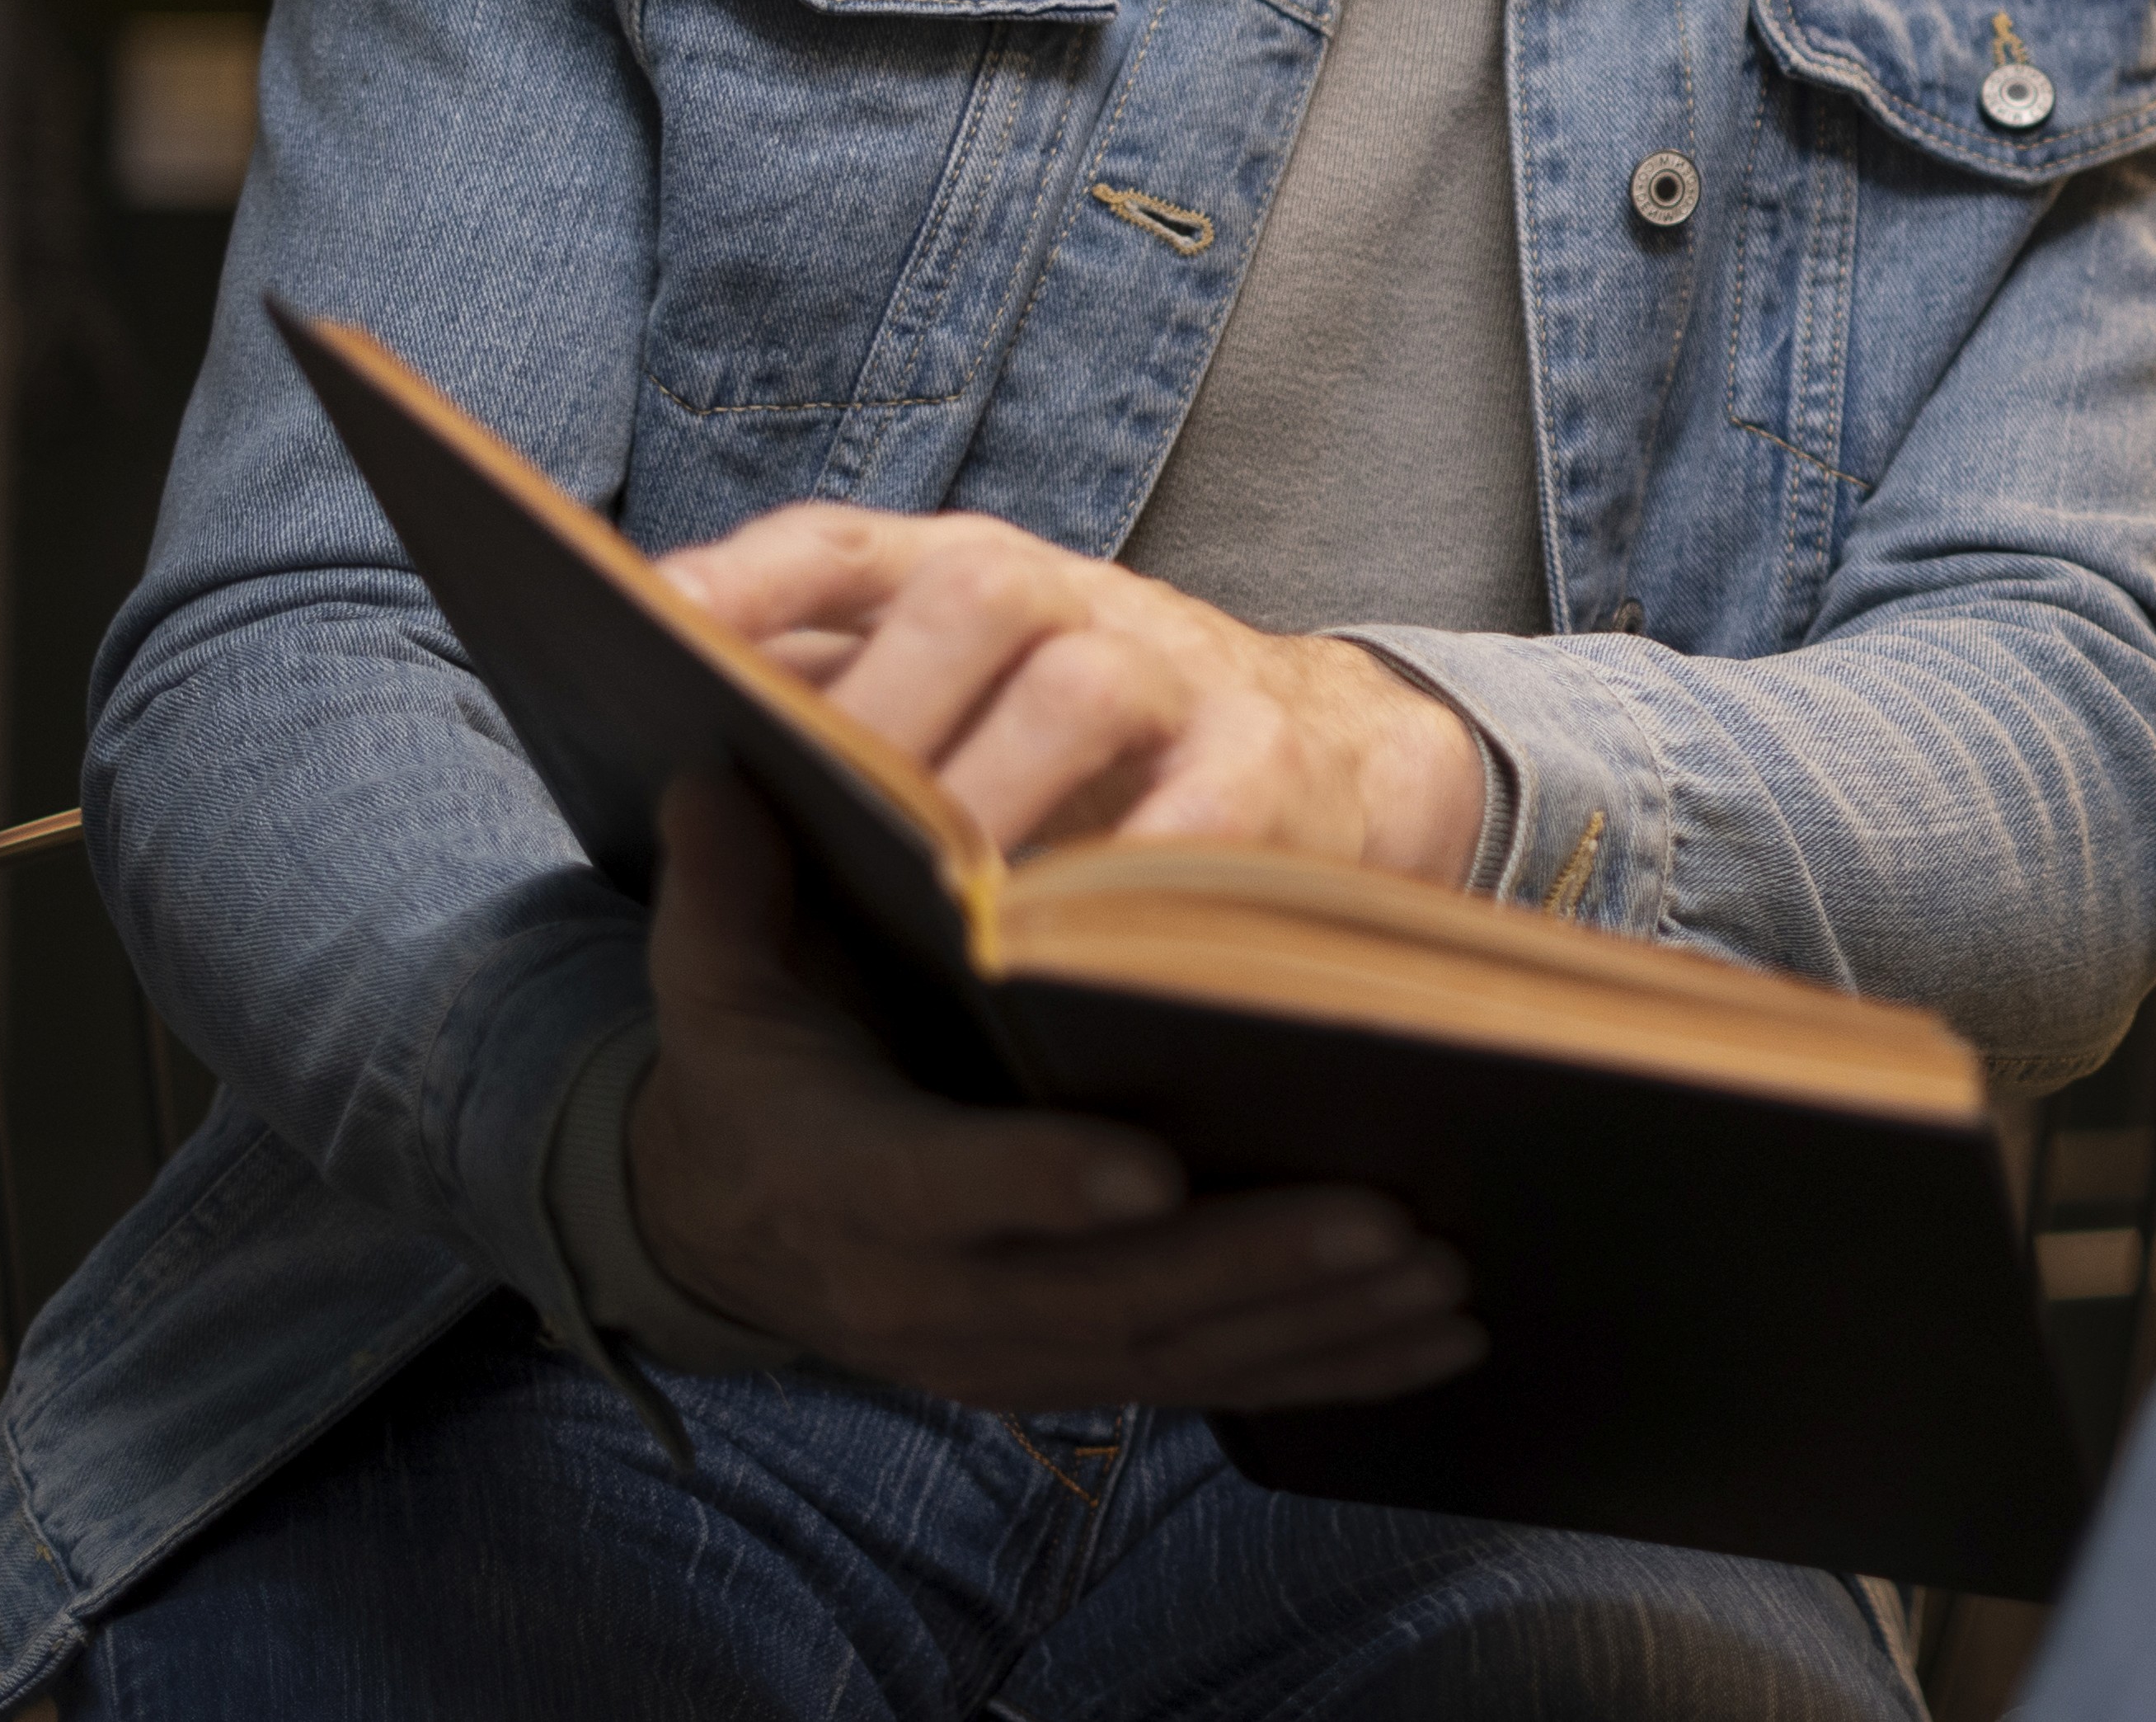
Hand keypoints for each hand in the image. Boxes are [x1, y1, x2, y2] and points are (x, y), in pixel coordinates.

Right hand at [629, 773, 1485, 1407]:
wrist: (722, 1224)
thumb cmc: (755, 1069)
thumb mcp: (717, 982)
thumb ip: (729, 888)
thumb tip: (713, 768)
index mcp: (846, 1180)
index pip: (941, 1189)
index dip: (1038, 1185)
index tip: (1148, 1168)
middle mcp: (927, 1293)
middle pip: (1099, 1295)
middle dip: (1251, 1265)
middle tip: (1389, 1224)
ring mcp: (1005, 1351)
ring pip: (1174, 1352)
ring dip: (1315, 1324)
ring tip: (1443, 1278)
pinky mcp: (1068, 1377)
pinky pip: (1206, 1386)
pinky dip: (1326, 1370)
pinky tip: (1438, 1343)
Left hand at [660, 503, 1484, 873]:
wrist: (1328, 752)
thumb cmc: (1089, 743)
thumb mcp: (965, 697)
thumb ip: (838, 704)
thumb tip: (677, 759)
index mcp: (972, 574)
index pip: (843, 546)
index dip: (750, 575)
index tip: (657, 616)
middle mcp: (1075, 600)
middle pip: (970, 600)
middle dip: (881, 700)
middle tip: (808, 804)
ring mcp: (1178, 674)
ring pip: (1077, 692)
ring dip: (991, 794)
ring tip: (925, 893)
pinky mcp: (1265, 765)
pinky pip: (1193, 816)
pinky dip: (1122, 875)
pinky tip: (1055, 944)